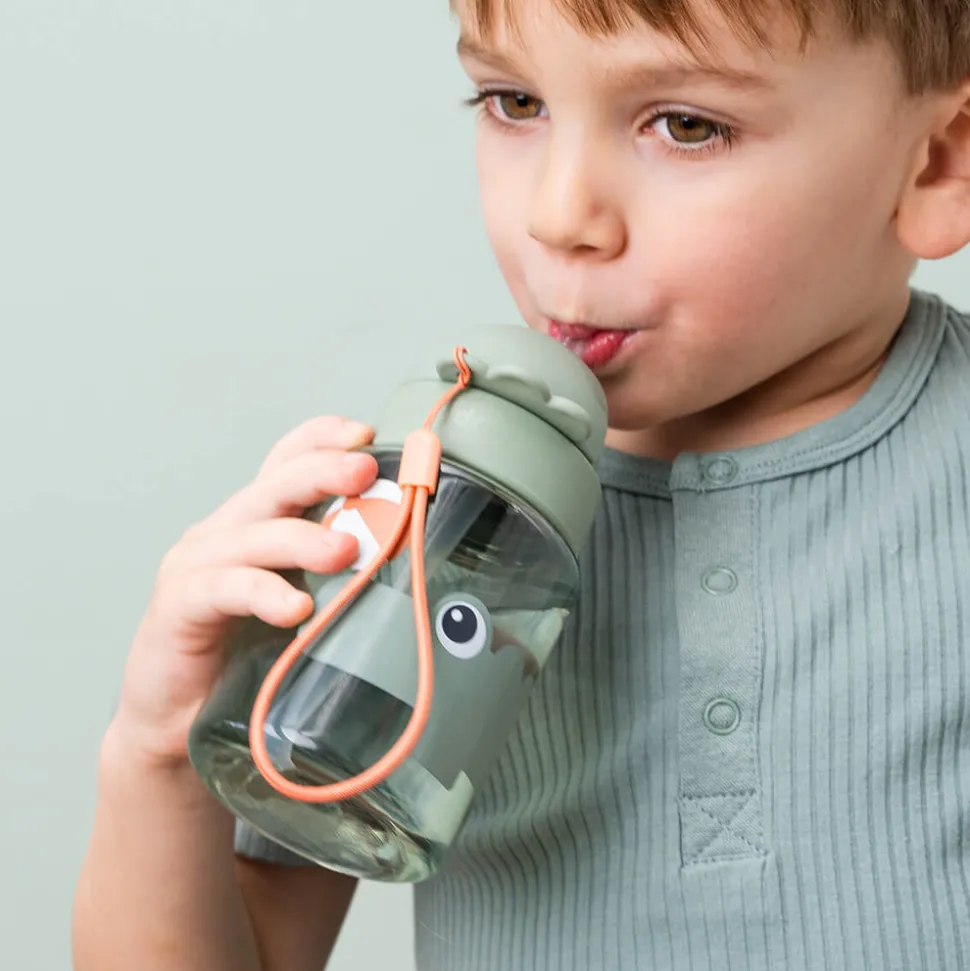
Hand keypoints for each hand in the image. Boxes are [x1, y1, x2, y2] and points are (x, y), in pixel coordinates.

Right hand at [112, 416, 378, 763]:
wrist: (174, 720)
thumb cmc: (243, 658)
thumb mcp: (301, 604)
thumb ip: (338, 579)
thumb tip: (411, 562)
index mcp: (256, 523)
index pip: (286, 462)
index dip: (322, 439)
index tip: (365, 433)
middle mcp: (225, 533)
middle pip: (275, 485)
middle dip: (324, 471)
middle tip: (366, 471)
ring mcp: (197, 565)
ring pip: (256, 535)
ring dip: (304, 538)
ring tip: (347, 551)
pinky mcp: (179, 606)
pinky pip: (226, 589)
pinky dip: (264, 594)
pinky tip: (296, 609)